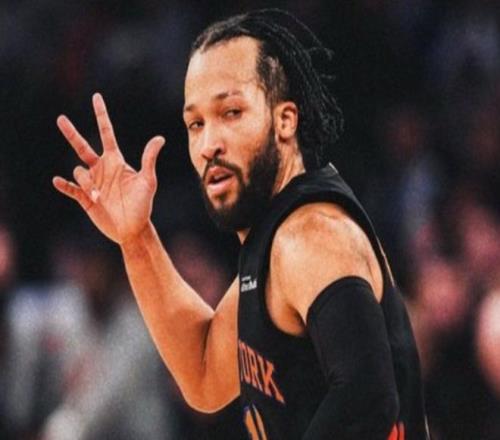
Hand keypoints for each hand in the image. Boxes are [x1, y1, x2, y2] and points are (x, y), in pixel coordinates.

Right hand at [53, 93, 164, 243]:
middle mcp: (102, 169)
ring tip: (98, 195)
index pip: (107, 133)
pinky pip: (70, 188)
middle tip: (61, 119)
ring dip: (85, 181)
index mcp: (116, 161)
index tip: (96, 97)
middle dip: (71, 133)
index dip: (101, 115)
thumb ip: (149, 159)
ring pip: (79, 171)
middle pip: (82, 147)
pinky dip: (64, 185)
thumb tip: (159, 138)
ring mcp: (92, 182)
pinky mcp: (85, 198)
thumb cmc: (143, 204)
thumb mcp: (148, 181)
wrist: (133, 228)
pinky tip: (58, 181)